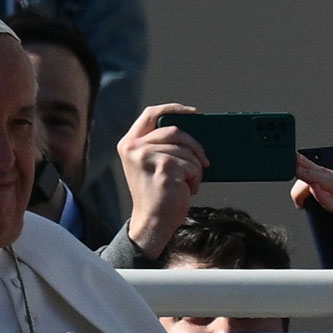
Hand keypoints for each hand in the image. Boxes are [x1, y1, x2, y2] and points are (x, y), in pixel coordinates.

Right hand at [117, 103, 207, 259]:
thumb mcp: (152, 164)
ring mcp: (148, 157)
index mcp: (129, 143)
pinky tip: (186, 190)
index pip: (151, 114)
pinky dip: (196, 178)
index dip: (174, 109)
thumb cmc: (157, 195)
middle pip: (175, 131)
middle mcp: (134, 148)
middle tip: (203, 160)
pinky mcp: (165, 168)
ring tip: (187, 183)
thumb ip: (161, 145)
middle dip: (194, 146)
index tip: (193, 113)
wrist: (153, 223)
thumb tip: (192, 131)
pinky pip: (192, 165)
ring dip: (195, 168)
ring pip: (187, 150)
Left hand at [292, 156, 332, 266]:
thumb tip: (312, 204)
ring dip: (311, 175)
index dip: (301, 164)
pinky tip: (316, 192)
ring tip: (294, 167)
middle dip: (301, 165)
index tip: (281, 157)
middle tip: (280, 155)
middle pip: (321, 174)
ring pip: (330, 185)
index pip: (320, 172)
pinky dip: (328, 198)